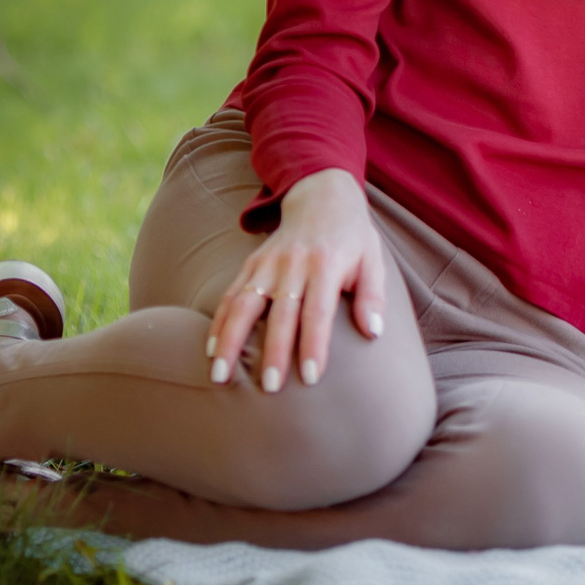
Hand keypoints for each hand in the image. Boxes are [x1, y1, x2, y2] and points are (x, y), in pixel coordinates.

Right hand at [206, 167, 387, 392]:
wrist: (322, 197)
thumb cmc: (352, 238)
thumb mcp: (373, 259)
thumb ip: (373, 296)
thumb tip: (374, 332)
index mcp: (327, 265)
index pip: (319, 312)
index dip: (314, 345)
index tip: (311, 377)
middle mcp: (294, 265)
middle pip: (281, 313)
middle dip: (274, 352)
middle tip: (270, 387)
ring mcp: (268, 264)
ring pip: (244, 305)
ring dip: (230, 341)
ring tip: (220, 375)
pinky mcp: (251, 264)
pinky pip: (230, 295)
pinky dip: (218, 322)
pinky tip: (210, 350)